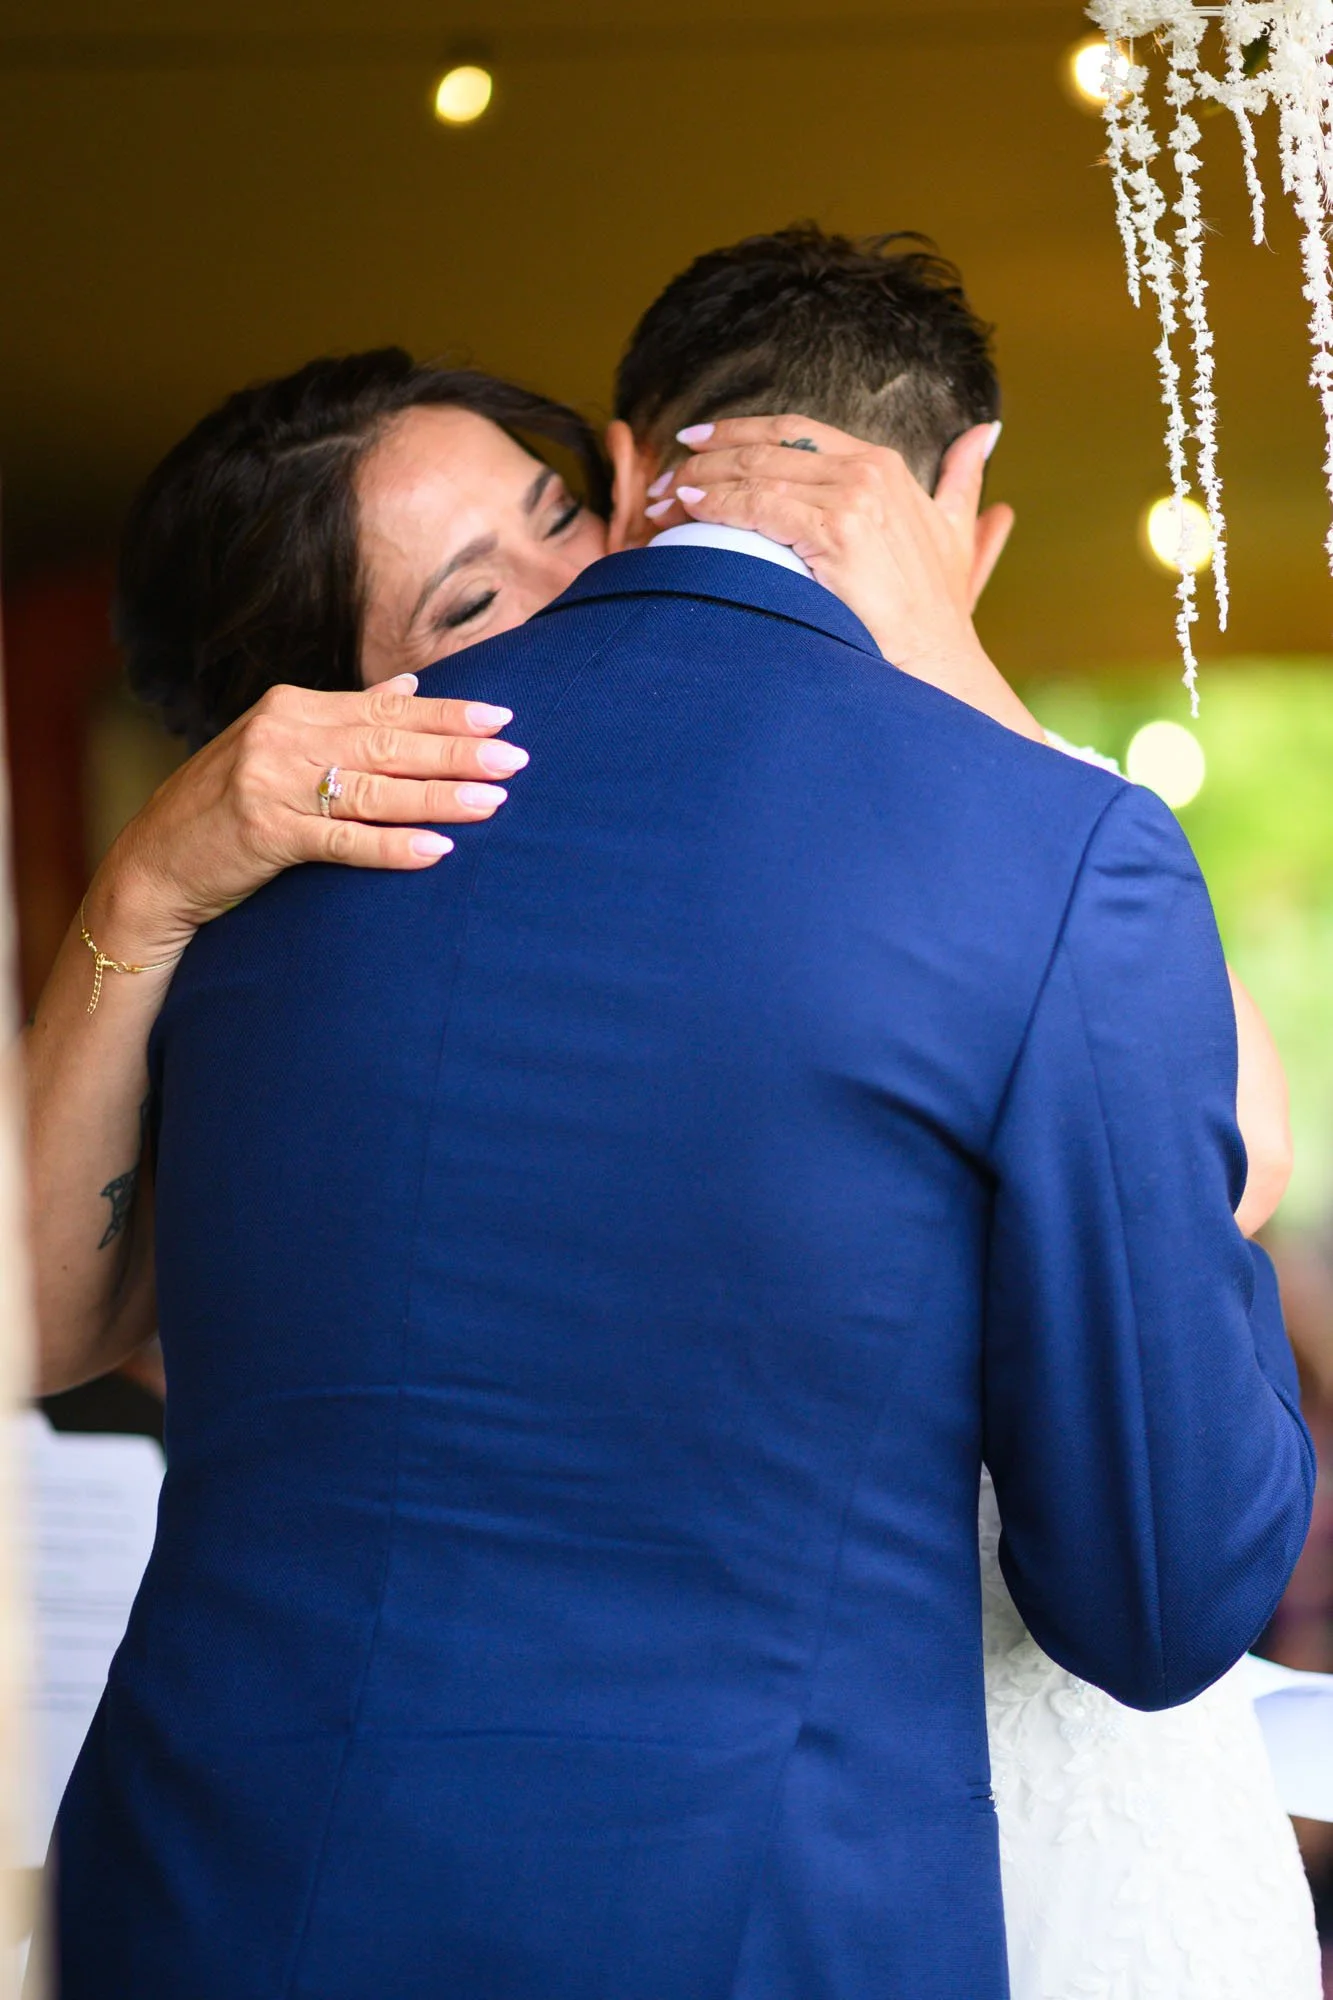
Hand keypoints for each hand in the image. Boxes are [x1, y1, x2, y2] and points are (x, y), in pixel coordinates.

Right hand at [86, 675, 528, 958]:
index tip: (501, 719)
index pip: (387, 708)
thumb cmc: (227, 804)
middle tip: (515, 758)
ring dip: (438, 796)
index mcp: (293, 707)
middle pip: (389, 743)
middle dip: (457, 752)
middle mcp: (283, 736)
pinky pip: (343, 840)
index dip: (447, 715)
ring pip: (373, 789)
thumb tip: (409, 687)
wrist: (156, 861)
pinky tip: (436, 850)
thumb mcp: (280, 745)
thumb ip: (345, 717)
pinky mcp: (265, 834)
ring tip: (492, 801)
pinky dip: (392, 845)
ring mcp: (272, 784)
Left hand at [651, 416, 1041, 740]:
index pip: (794, 431)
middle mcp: (868, 471)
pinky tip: (686, 510)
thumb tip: (982, 434)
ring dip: (699, 482)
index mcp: (883, 465)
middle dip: (707, 459)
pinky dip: (715, 504)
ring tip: (662, 500)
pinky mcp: (836, 531)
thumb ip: (961, 481)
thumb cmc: (937, 613)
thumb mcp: (955, 535)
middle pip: (766, 448)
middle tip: (665, 477)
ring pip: (754, 474)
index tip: (696, 441)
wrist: (937, 664)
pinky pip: (756, 506)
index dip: (740, 431)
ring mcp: (853, 498)